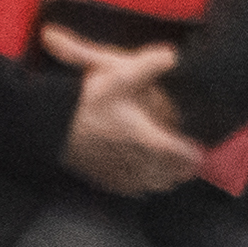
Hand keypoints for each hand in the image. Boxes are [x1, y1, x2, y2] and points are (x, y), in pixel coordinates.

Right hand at [39, 25, 209, 196]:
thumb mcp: (118, 73)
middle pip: (168, 175)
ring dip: (162, 180)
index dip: (193, 155)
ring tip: (169, 174)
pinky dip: (138, 188)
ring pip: (150, 186)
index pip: (180, 154)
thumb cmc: (84, 102)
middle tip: (190, 164)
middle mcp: (134, 160)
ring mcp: (116, 172)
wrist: (46, 125)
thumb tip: (173, 56)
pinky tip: (139, 183)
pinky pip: (127, 191)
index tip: (201, 152)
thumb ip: (149, 64)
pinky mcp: (99, 177)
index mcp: (145, 137)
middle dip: (181, 171)